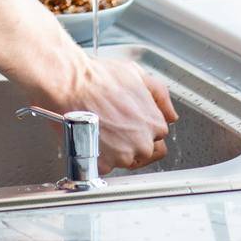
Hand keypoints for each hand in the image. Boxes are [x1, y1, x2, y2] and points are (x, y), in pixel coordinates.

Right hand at [63, 55, 177, 172]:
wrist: (69, 83)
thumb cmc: (98, 76)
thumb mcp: (136, 74)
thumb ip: (160, 95)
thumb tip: (172, 115)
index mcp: (154, 123)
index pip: (158, 138)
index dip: (142, 129)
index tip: (127, 122)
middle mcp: (143, 143)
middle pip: (143, 153)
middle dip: (130, 143)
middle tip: (111, 127)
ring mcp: (123, 156)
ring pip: (123, 161)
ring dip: (113, 151)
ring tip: (97, 130)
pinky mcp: (102, 164)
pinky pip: (102, 167)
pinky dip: (95, 156)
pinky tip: (88, 138)